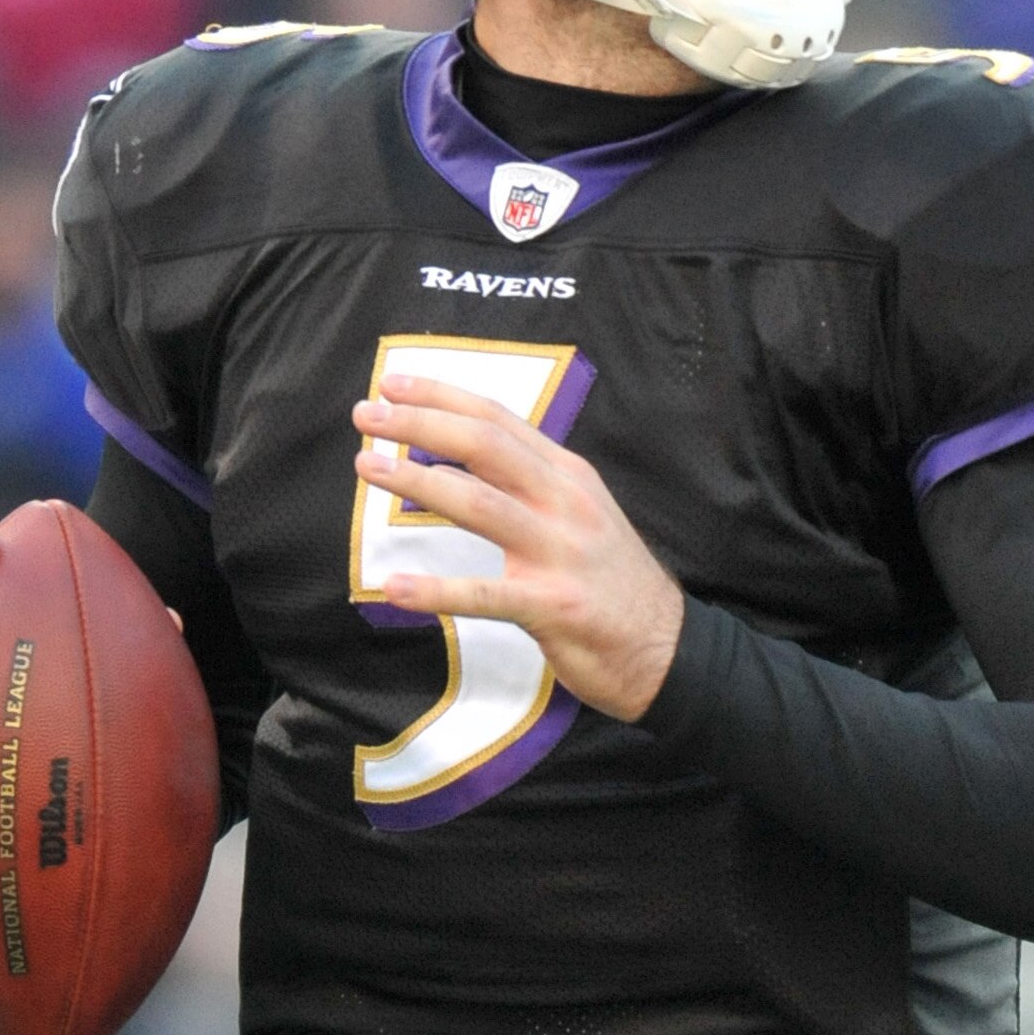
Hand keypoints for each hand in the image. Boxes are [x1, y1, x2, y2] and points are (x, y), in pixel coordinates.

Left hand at [352, 374, 683, 720]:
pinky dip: (438, 590)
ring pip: (480, 504)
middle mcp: (565, 502)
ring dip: (418, 481)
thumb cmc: (611, 584)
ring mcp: (559, 553)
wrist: (666, 649)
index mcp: (567, 476)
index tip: (393, 385)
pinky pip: (486, 594)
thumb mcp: (581, 515)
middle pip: (485, 447)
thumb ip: (531, 485)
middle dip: (420, 424)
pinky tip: (396, 587)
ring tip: (367, 467)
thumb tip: (466, 459)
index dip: (443, 397)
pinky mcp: (552, 606)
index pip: (499, 421)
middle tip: (367, 415)